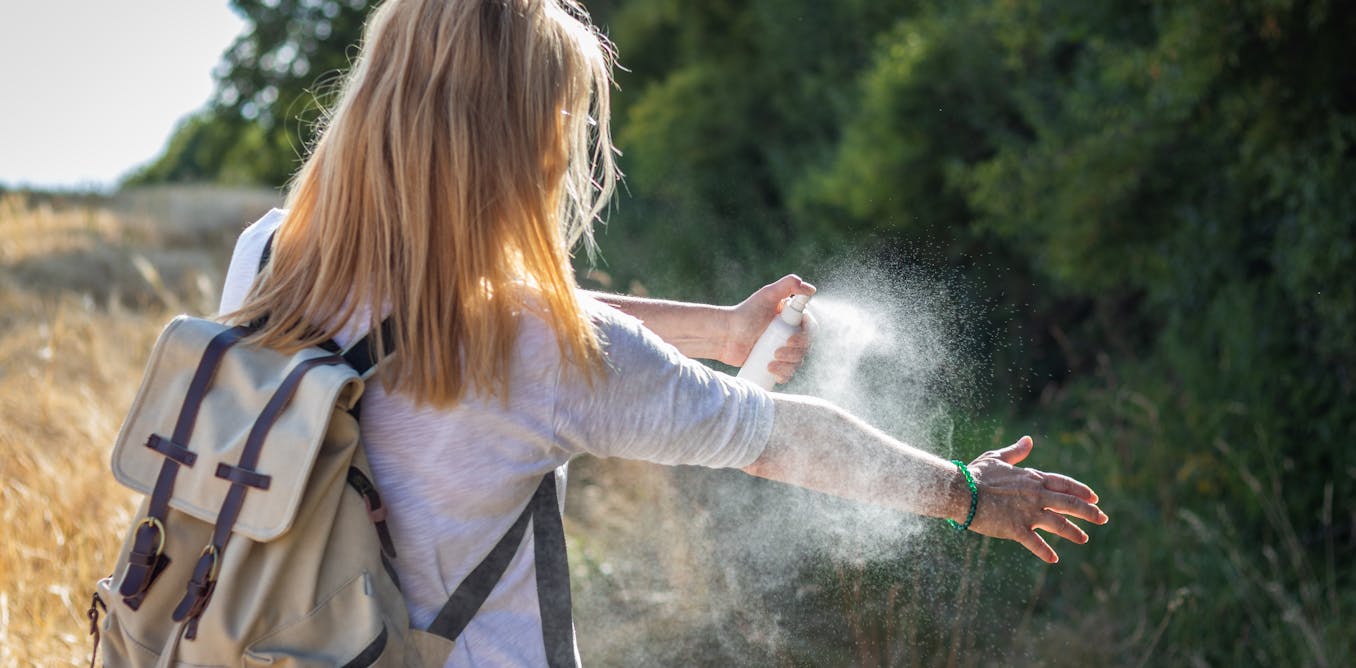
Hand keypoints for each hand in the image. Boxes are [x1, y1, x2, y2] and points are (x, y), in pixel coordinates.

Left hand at [722, 275, 816, 382]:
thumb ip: (789, 285)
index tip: (790, 339)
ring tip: (770, 362)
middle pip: (805, 348)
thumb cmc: (745, 313)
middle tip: (776, 351)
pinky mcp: (773, 364)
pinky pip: (787, 374)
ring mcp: (782, 350)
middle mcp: (790, 334)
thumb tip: (812, 289)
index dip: (805, 337)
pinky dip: (784, 375)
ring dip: (788, 365)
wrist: (725, 334)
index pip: (810, 329)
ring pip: (797, 362)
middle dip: (794, 353)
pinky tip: (772, 372)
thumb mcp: (768, 295)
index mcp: (793, 319)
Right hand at [963, 436, 1107, 562]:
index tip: (1094, 497)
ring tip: (1084, 539)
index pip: (1064, 484)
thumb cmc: (976, 474)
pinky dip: (1045, 552)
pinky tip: (1053, 559)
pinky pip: (1035, 543)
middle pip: (1069, 504)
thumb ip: (1016, 451)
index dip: (1081, 491)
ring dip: (1073, 532)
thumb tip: (1029, 440)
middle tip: (1103, 518)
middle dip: (1089, 512)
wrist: (960, 491)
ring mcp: (1028, 513)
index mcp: (1033, 478)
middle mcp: (1036, 495)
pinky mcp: (1016, 529)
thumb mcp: (997, 458)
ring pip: (1059, 524)